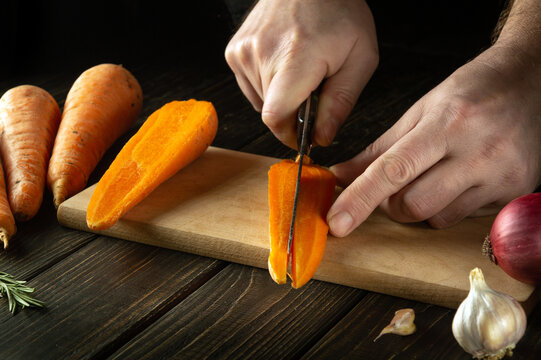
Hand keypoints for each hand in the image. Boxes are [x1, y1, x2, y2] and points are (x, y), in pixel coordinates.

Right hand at [225, 0, 377, 147]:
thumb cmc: (338, 11)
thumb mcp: (360, 58)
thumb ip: (340, 103)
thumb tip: (322, 138)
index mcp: (295, 59)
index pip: (275, 118)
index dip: (289, 135)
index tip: (303, 137)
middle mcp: (261, 54)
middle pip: (272, 112)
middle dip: (294, 111)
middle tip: (314, 87)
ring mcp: (243, 52)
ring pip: (260, 101)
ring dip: (281, 97)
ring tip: (300, 69)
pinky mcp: (235, 50)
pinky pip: (250, 85)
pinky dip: (267, 84)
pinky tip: (283, 64)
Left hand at [327, 44, 540, 236]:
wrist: (532, 82)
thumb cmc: (471, 93)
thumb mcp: (421, 109)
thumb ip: (379, 148)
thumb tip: (343, 175)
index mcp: (447, 123)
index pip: (393, 170)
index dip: (360, 199)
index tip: (337, 222)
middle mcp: (478, 151)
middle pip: (413, 205)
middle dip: (391, 205)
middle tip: (395, 185)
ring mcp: (501, 175)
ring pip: (438, 218)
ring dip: (421, 206)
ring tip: (435, 175)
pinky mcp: (515, 192)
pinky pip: (464, 218)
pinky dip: (449, 206)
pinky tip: (460, 178)